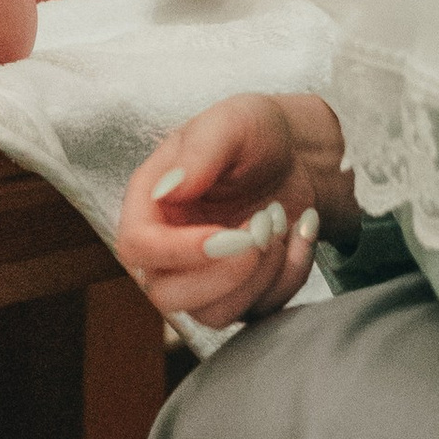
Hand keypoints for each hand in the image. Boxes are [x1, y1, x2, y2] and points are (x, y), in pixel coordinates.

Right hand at [115, 92, 354, 327]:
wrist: (299, 151)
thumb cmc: (254, 132)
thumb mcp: (229, 124)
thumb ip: (198, 153)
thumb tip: (165, 191)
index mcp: (151, 202)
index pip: (137, 247)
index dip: (178, 251)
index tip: (229, 234)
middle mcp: (168, 245)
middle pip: (168, 296)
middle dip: (225, 273)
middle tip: (263, 227)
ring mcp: (203, 275)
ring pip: (214, 314)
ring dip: (260, 276)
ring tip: (281, 222)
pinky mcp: (241, 291)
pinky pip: (260, 311)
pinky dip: (290, 276)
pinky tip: (300, 232)